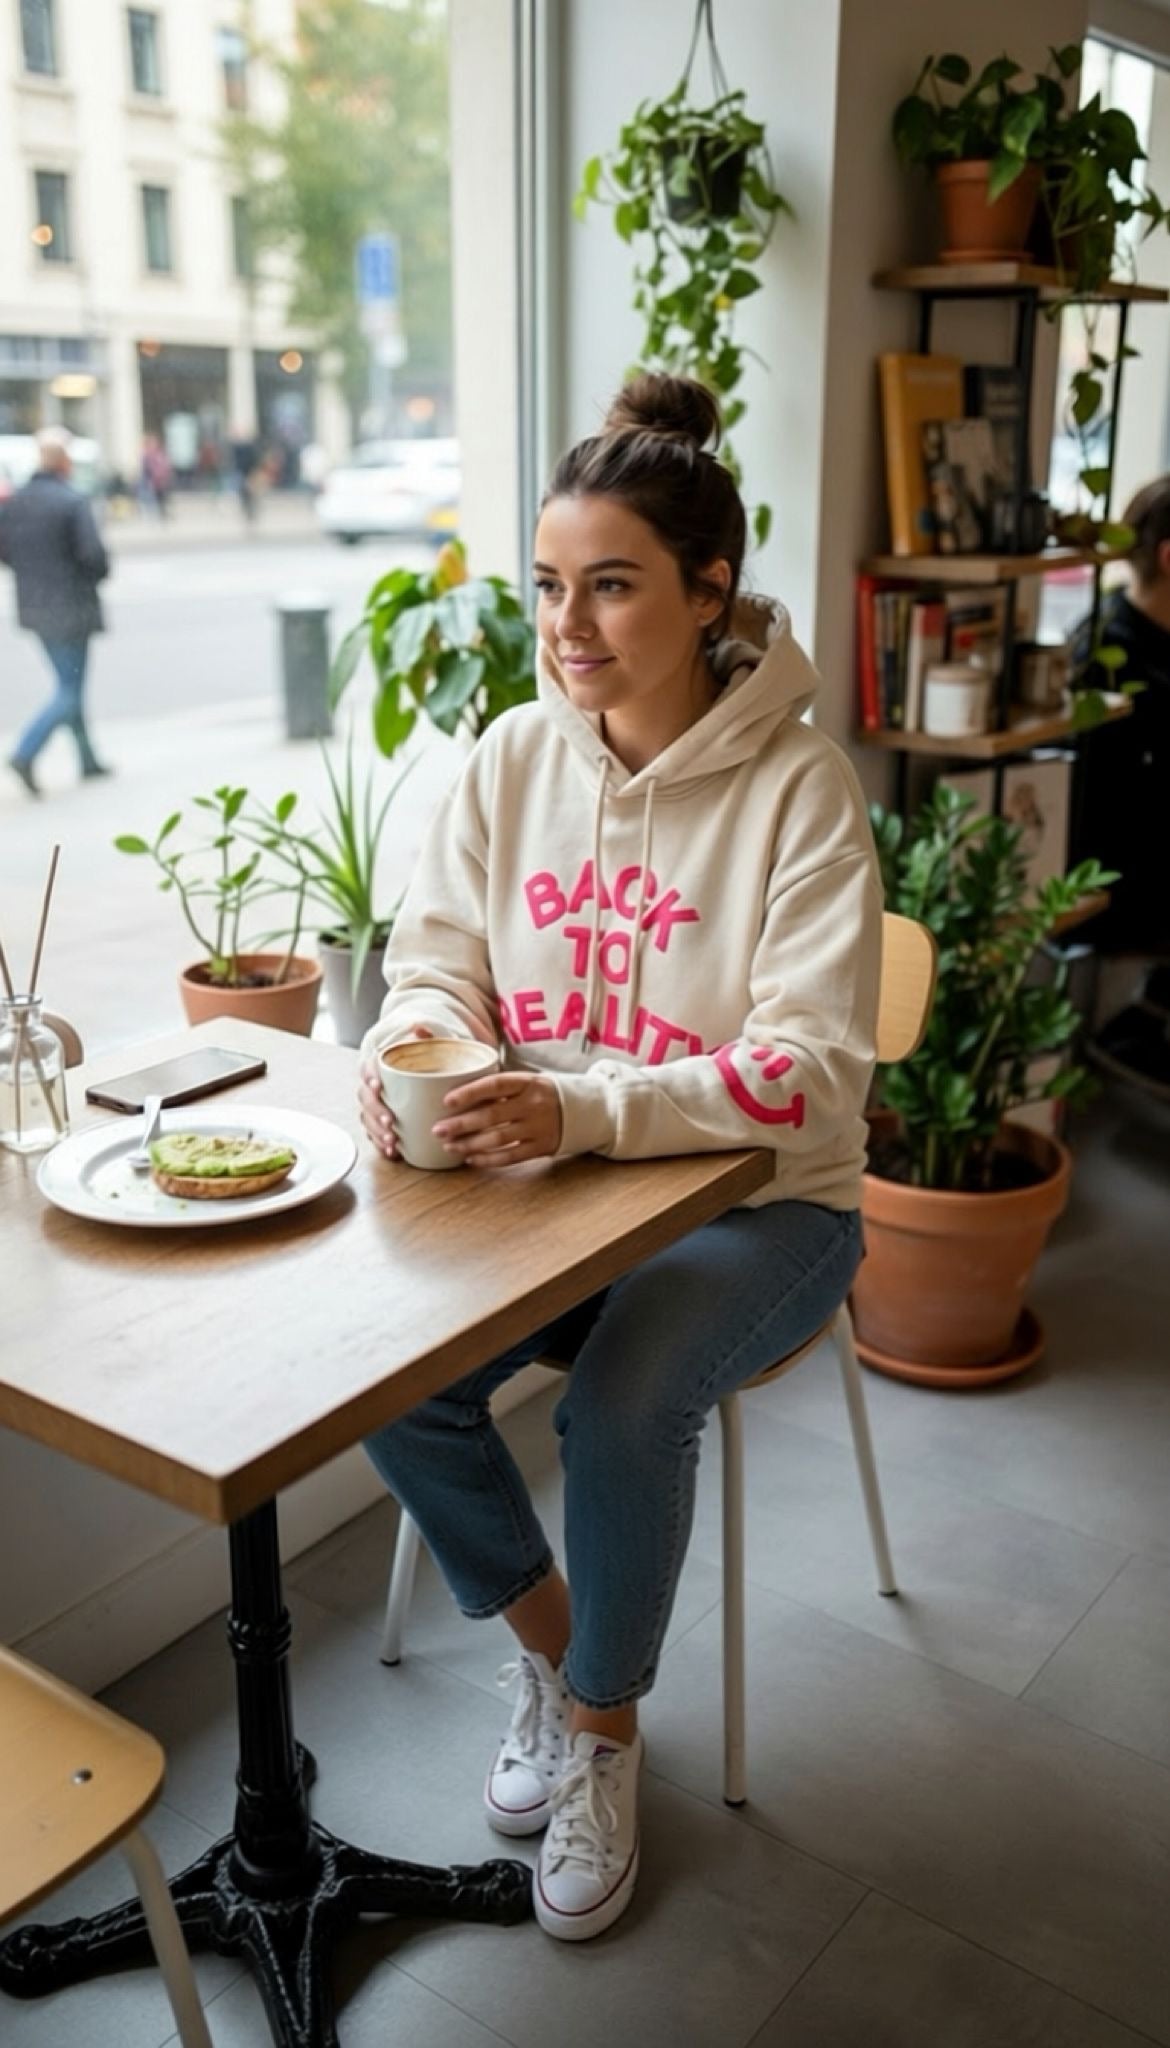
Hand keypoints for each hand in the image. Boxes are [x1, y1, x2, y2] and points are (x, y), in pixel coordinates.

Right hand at [358, 1026, 432, 1159]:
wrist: (422, 1073)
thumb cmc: (421, 1059)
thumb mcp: (425, 1046)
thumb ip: (422, 1037)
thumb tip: (419, 1028)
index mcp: (378, 1066)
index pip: (367, 1069)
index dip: (370, 1077)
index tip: (379, 1086)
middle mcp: (372, 1087)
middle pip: (365, 1098)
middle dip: (375, 1111)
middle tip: (389, 1121)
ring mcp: (374, 1106)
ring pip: (367, 1119)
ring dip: (377, 1132)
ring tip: (392, 1142)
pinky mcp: (380, 1122)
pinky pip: (374, 1135)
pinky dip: (381, 1145)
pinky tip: (392, 1153)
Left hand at [432, 1070, 562, 1167]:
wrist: (584, 1110)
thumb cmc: (543, 1093)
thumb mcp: (527, 1081)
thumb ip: (499, 1085)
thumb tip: (457, 1086)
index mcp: (528, 1082)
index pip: (495, 1084)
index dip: (470, 1092)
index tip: (447, 1101)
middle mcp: (533, 1104)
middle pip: (492, 1115)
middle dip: (461, 1124)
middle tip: (438, 1130)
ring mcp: (538, 1127)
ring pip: (498, 1139)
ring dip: (470, 1144)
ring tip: (449, 1147)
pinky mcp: (541, 1147)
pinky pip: (511, 1156)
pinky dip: (489, 1159)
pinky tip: (471, 1159)